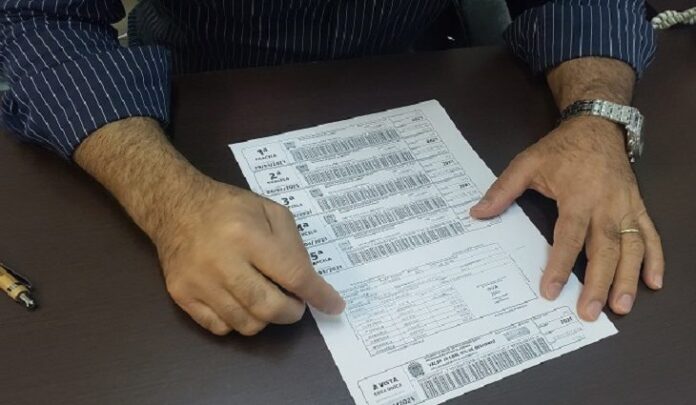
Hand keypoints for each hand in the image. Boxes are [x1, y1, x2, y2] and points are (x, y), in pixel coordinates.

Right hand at [156, 180, 344, 335]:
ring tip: (267, 298)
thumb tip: (308, 282)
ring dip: (266, 318)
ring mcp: (199, 282)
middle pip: (268, 307)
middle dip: (292, 312)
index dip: (317, 294)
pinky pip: (220, 328)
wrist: (176, 207)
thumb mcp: (270, 210)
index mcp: (247, 235)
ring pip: (246, 324)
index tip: (334, 305)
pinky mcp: (182, 296)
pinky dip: (239, 321)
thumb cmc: (229, 208)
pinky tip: (241, 302)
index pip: (292, 275)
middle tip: (296, 303)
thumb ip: (293, 245)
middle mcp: (222, 262)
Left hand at [470, 116, 663, 320]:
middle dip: (597, 283)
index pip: (568, 238)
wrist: (598, 126)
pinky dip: (655, 259)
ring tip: (621, 306)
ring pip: (631, 248)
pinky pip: (650, 235)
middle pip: (603, 250)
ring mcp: (626, 208)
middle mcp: (606, 206)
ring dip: (627, 279)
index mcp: (577, 197)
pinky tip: (654, 282)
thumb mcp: (527, 163)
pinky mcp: (638, 208)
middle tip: (589, 312)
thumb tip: (477, 212)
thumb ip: (503, 190)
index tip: (550, 290)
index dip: (559, 265)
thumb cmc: (562, 148)